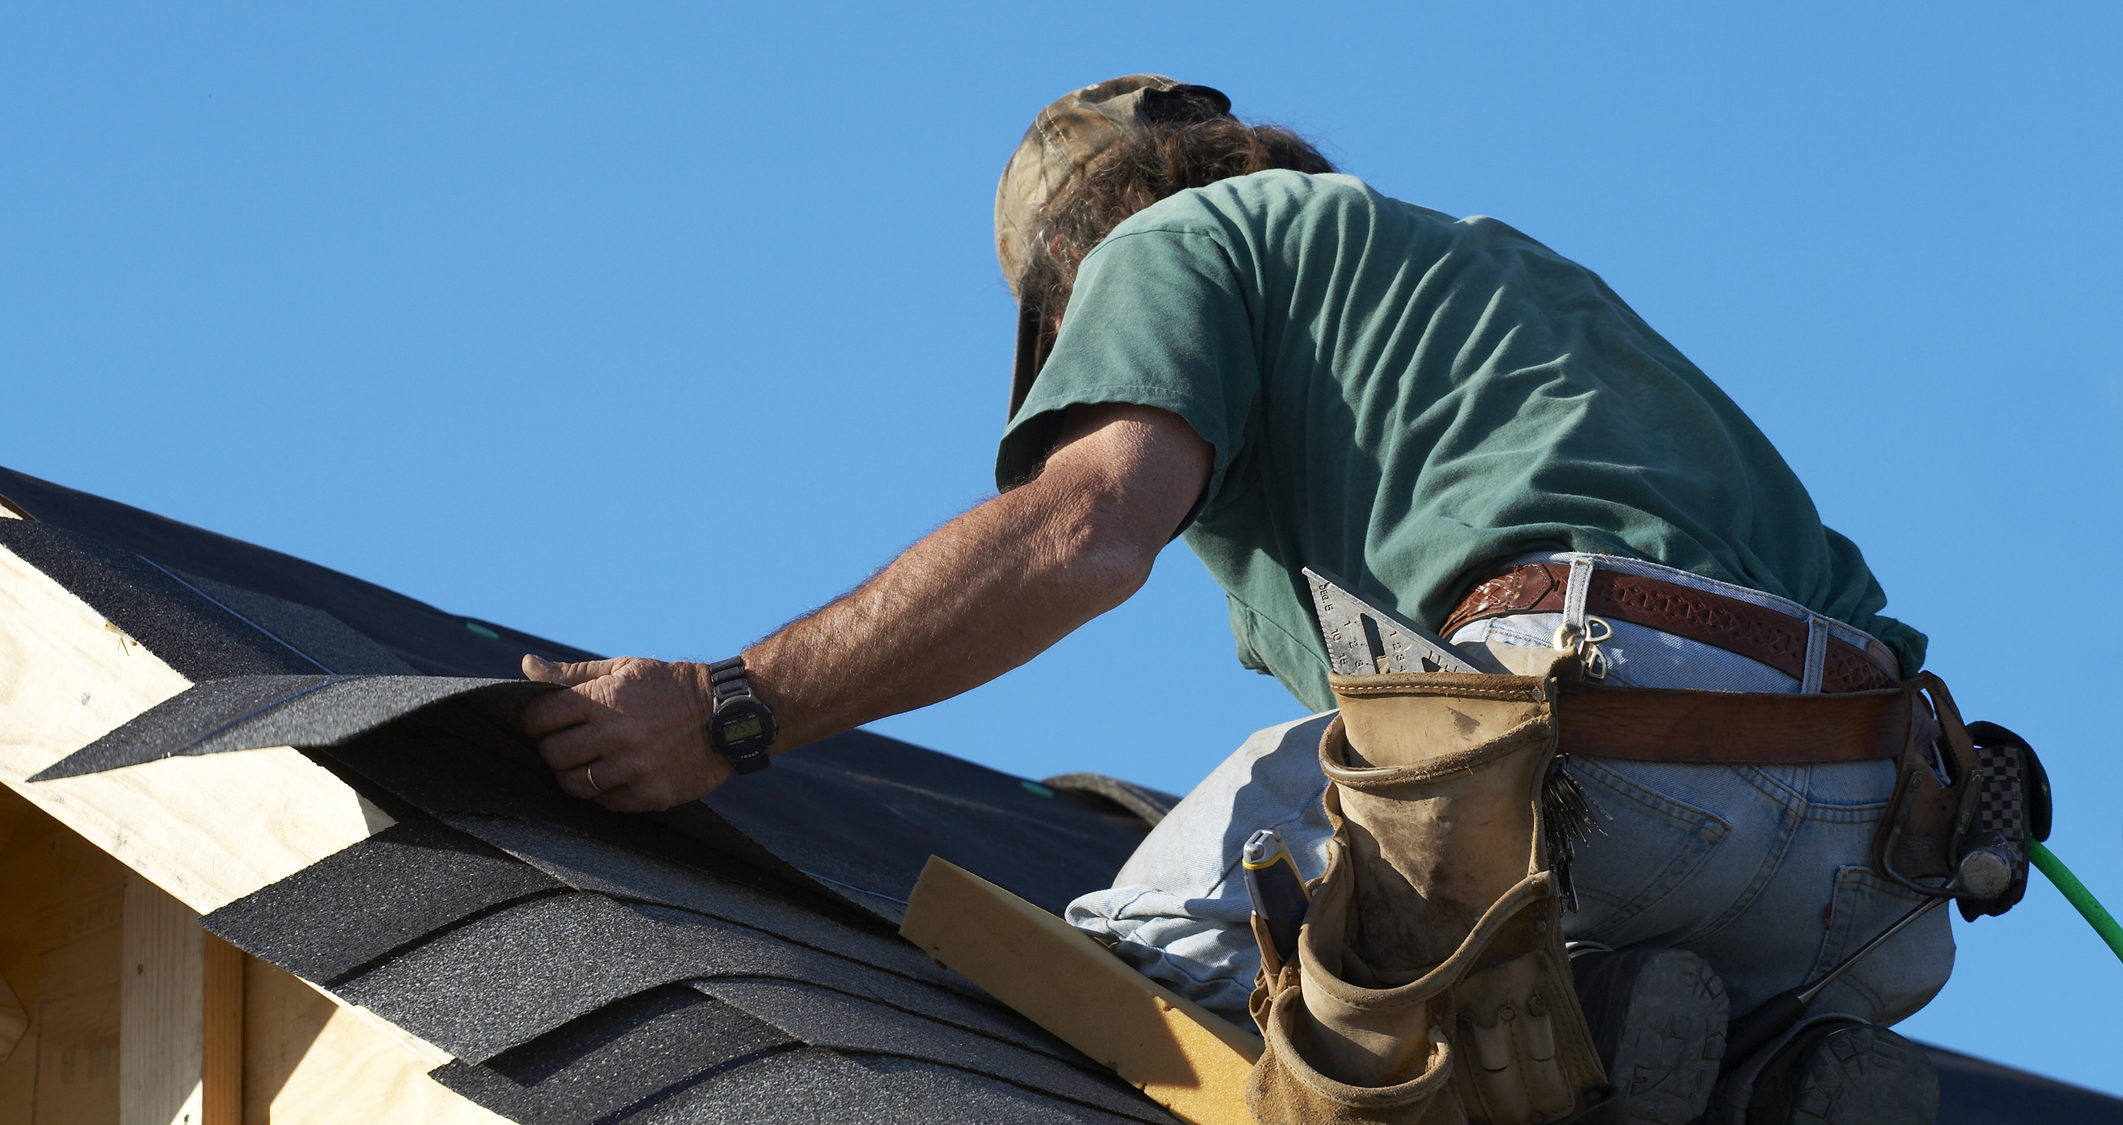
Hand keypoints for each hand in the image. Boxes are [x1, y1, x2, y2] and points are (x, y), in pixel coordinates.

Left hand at [519, 654, 734, 810]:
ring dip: (575, 774)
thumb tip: (527, 666)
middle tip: (568, 744)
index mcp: (603, 699)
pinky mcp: (651, 794)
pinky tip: (619, 775)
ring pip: (574, 784)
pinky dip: (606, 791)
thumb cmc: (670, 687)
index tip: (546, 723)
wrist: (728, 713)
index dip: (537, 721)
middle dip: (552, 749)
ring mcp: (633, 768)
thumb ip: (574, 672)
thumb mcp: (625, 668)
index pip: (541, 718)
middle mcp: (615, 735)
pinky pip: (607, 803)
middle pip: (553, 754)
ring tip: (590, 763)